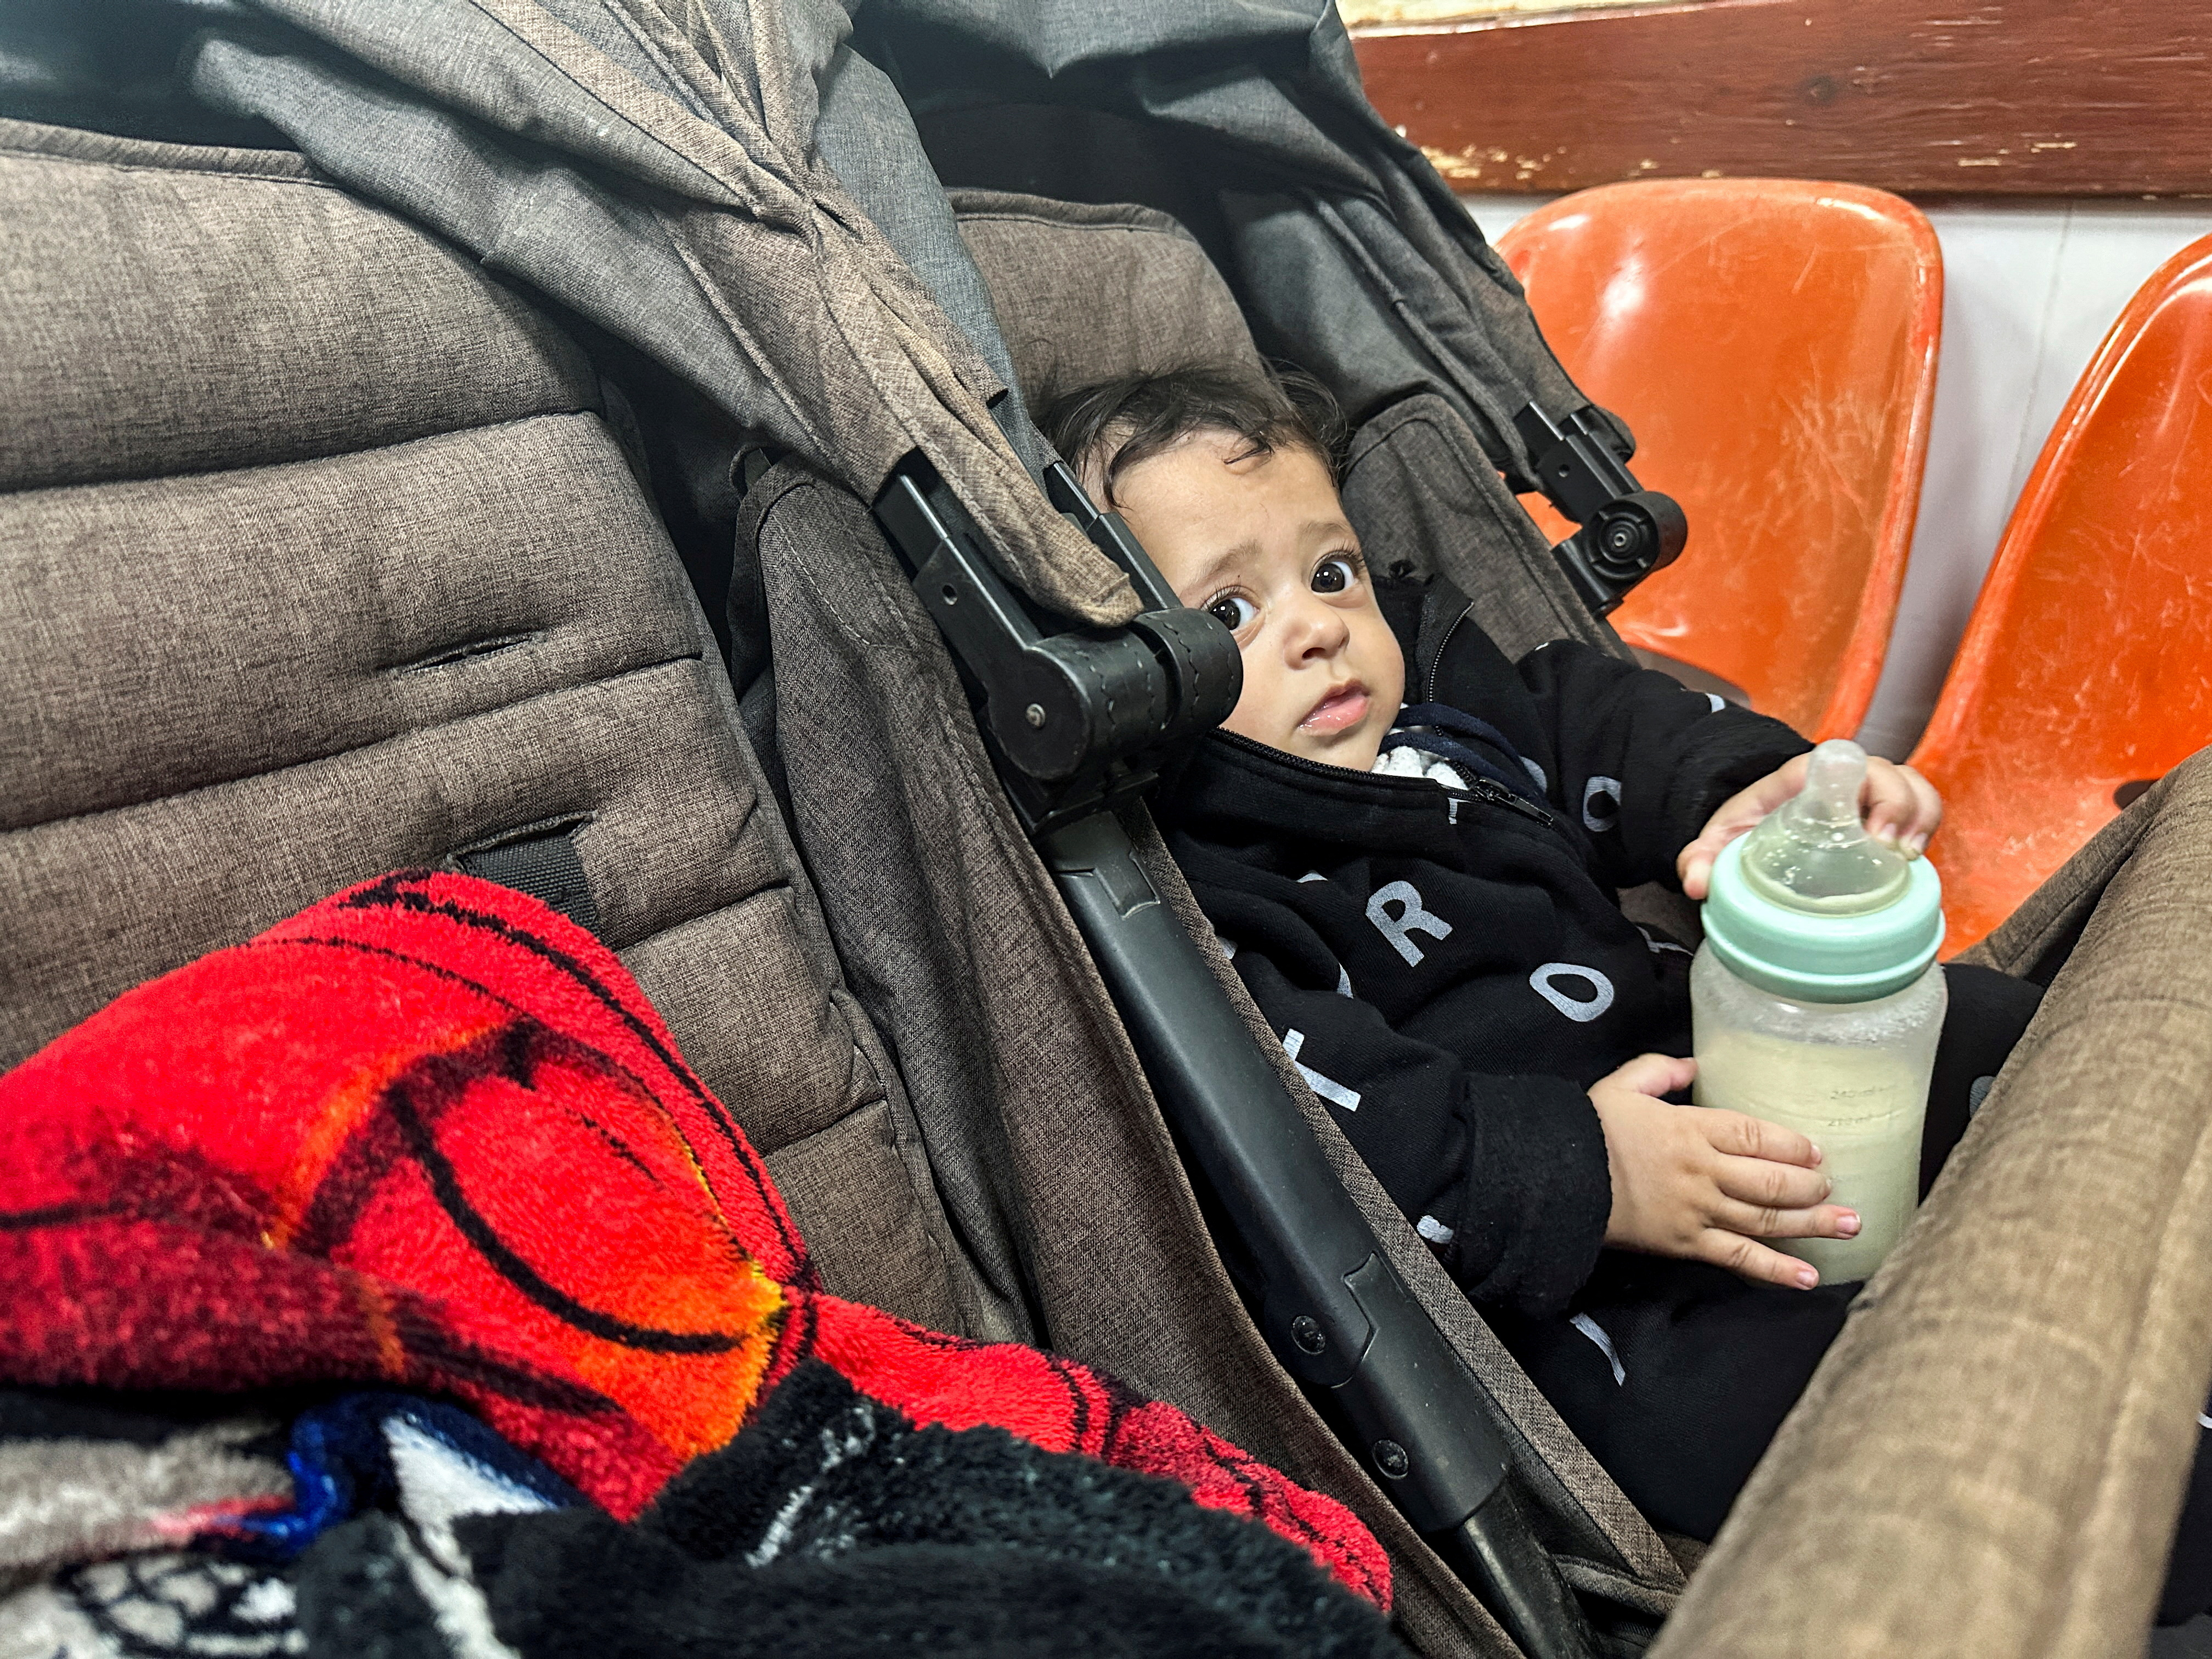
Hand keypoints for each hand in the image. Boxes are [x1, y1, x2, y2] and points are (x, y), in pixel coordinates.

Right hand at [1589, 1054, 1858, 1288]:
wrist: (1556, 1179)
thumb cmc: (1587, 1131)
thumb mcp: (1620, 1087)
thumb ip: (1660, 1072)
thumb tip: (1694, 1066)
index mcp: (1690, 1129)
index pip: (1755, 1135)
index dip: (1792, 1145)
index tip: (1817, 1152)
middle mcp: (1704, 1171)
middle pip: (1772, 1180)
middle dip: (1812, 1186)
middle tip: (1837, 1189)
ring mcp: (1698, 1211)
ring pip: (1767, 1218)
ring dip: (1814, 1223)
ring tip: (1851, 1226)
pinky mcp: (1687, 1244)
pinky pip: (1740, 1258)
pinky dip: (1777, 1270)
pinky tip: (1809, 1277)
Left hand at [1676, 752, 1943, 900]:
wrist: (1758, 826)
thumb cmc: (1746, 828)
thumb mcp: (1720, 839)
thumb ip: (1701, 858)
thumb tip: (1697, 885)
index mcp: (1807, 776)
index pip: (1849, 763)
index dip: (1872, 789)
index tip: (1874, 834)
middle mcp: (1846, 779)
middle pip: (1893, 775)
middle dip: (1904, 809)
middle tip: (1894, 851)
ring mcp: (1872, 795)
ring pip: (1915, 788)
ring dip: (1922, 817)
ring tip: (1910, 857)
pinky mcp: (1886, 815)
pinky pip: (1922, 807)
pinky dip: (1927, 825)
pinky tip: (1915, 859)